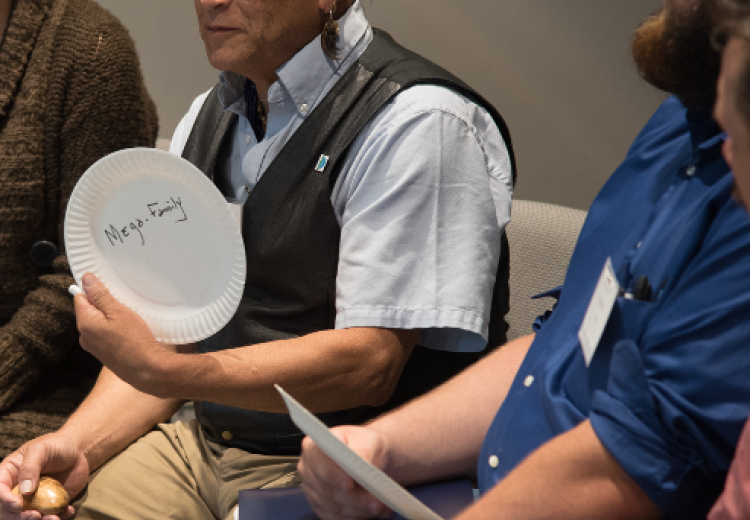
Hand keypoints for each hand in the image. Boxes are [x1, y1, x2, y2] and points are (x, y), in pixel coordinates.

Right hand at [0, 433, 88, 519]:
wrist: (78, 450)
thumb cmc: (56, 445)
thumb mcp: (41, 449)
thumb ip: (31, 467)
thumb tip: (25, 491)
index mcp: (10, 474)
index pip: (0, 490)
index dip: (5, 500)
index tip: (18, 506)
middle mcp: (19, 489)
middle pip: (10, 510)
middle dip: (20, 517)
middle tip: (35, 516)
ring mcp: (34, 499)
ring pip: (29, 517)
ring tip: (54, 519)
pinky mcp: (50, 504)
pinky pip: (50, 516)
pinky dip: (58, 517)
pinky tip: (69, 511)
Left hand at [73, 272, 177, 394]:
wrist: (147, 369)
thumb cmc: (134, 340)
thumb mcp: (118, 311)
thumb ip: (100, 295)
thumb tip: (86, 279)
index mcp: (85, 323)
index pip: (80, 297)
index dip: (92, 289)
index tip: (108, 285)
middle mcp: (84, 336)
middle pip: (89, 310)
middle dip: (102, 302)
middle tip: (122, 299)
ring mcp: (93, 347)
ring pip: (98, 322)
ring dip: (109, 315)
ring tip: (128, 314)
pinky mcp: (104, 354)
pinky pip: (104, 333)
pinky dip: (113, 327)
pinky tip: (128, 328)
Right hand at [299, 426, 392, 518]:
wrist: (371, 459)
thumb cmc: (365, 446)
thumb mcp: (367, 440)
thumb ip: (362, 450)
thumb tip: (361, 462)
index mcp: (314, 448)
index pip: (318, 462)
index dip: (333, 475)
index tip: (349, 483)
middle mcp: (309, 471)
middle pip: (328, 490)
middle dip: (354, 498)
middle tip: (376, 501)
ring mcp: (314, 492)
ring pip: (335, 508)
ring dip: (360, 509)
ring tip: (381, 505)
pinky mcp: (324, 509)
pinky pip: (339, 519)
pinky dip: (359, 517)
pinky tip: (376, 511)